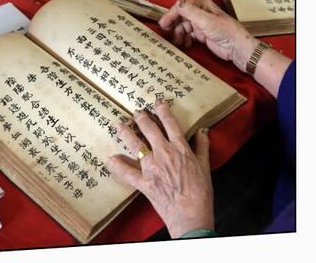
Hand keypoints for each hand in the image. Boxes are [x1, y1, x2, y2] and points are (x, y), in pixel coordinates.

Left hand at [107, 100, 213, 237]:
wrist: (191, 213)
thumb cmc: (201, 191)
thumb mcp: (205, 166)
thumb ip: (202, 146)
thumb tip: (203, 131)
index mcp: (180, 148)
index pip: (170, 124)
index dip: (162, 111)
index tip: (157, 102)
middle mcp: (164, 153)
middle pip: (149, 129)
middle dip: (141, 118)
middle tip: (136, 111)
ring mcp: (151, 167)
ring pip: (135, 145)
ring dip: (126, 133)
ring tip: (119, 125)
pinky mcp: (143, 181)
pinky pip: (127, 172)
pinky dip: (117, 166)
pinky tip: (109, 159)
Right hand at [158, 0, 259, 72]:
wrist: (236, 47)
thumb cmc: (227, 31)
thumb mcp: (206, 20)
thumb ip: (190, 11)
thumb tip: (178, 4)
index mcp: (201, 5)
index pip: (180, 7)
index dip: (171, 15)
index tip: (164, 24)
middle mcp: (200, 13)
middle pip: (180, 17)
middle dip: (173, 26)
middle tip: (167, 33)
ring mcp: (200, 24)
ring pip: (182, 27)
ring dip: (178, 34)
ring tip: (178, 42)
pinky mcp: (201, 34)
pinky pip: (187, 35)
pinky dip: (184, 39)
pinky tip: (186, 44)